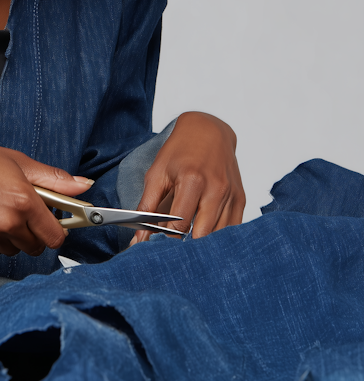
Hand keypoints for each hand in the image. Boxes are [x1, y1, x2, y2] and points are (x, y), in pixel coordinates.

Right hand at [0, 126, 92, 258]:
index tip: (53, 220)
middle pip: (36, 246)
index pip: (56, 236)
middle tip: (22, 209)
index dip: (57, 229)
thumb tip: (84, 186)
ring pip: (15, 250)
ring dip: (13, 236)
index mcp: (24, 201)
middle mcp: (7, 224)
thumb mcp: (18, 162)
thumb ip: (54, 179)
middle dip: (35, 232)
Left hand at [130, 111, 244, 243]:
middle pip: (202, 236)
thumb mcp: (157, 174)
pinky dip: (216, 236)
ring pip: (218, 236)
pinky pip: (230, 229)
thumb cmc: (180, 151)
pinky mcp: (241, 199)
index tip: (157, 245)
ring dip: (201, 244)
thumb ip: (147, 208)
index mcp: (193, 180)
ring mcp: (231, 195)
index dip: (166, 240)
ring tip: (186, 243)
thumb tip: (138, 239)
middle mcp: (216, 189)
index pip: (180, 226)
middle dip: (184, 247)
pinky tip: (204, 232)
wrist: (208, 130)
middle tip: (171, 250)